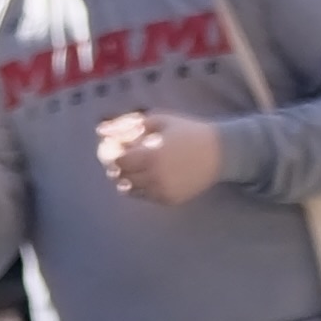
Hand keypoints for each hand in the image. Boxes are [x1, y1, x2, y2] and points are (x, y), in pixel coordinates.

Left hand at [97, 108, 223, 204]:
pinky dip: (142, 187)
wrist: (220, 152)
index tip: (122, 147)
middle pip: (120, 176)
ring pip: (129, 189)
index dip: (115, 153)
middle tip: (131, 157)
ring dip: (128, 178)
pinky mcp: (169, 200)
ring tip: (141, 166)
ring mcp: (161, 191)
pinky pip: (145, 196)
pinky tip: (153, 175)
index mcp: (149, 155)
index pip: (116, 160)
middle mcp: (153, 177)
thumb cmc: (188, 132)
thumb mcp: (160, 120)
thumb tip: (100, 130)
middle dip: (120, 166)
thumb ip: (128, 124)